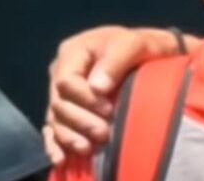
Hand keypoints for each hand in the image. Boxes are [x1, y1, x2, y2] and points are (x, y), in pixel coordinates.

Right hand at [43, 25, 197, 164]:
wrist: (150, 55)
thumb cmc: (141, 47)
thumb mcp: (134, 44)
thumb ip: (116, 62)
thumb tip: (97, 88)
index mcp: (73, 52)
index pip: (66, 81)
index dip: (84, 98)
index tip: (108, 109)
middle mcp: (61, 72)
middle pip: (60, 103)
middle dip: (80, 121)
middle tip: (104, 133)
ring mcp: (62, 93)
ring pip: (57, 119)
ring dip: (71, 136)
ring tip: (89, 148)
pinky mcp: (67, 110)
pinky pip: (54, 129)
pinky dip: (57, 144)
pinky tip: (62, 159)